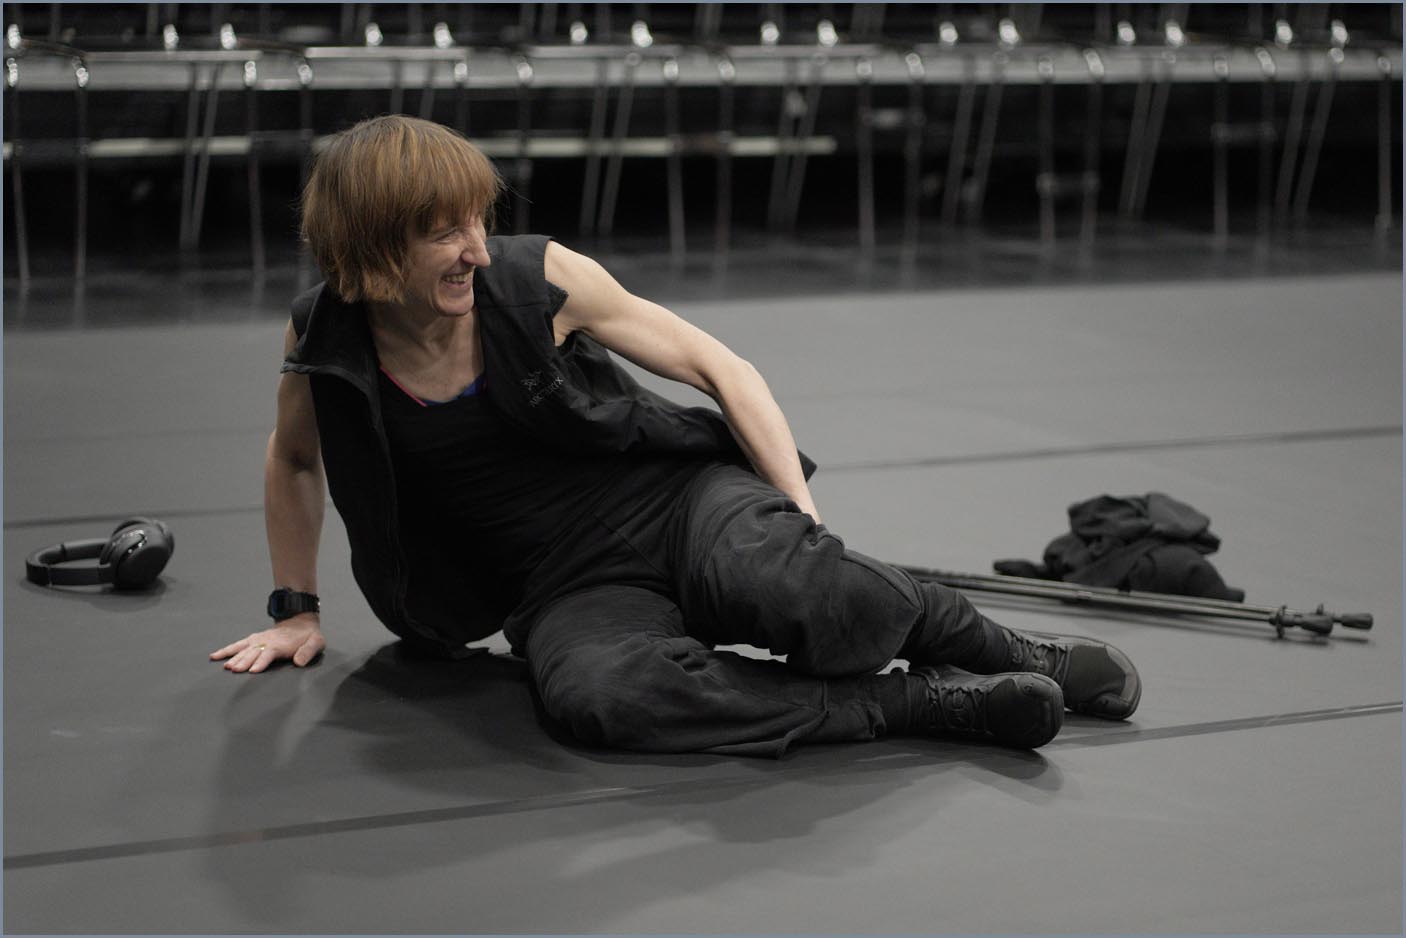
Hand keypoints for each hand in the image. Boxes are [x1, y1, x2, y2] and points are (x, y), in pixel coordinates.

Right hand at [210, 615, 324, 672]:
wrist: (300, 622)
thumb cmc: (308, 636)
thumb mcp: (316, 642)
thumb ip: (308, 651)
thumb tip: (299, 662)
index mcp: (281, 644)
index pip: (269, 654)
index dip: (261, 662)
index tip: (252, 670)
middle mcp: (267, 642)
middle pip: (253, 653)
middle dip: (244, 662)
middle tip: (235, 670)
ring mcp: (258, 640)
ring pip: (244, 649)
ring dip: (234, 657)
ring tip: (226, 666)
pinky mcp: (253, 640)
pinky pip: (237, 645)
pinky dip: (226, 650)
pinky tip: (215, 657)